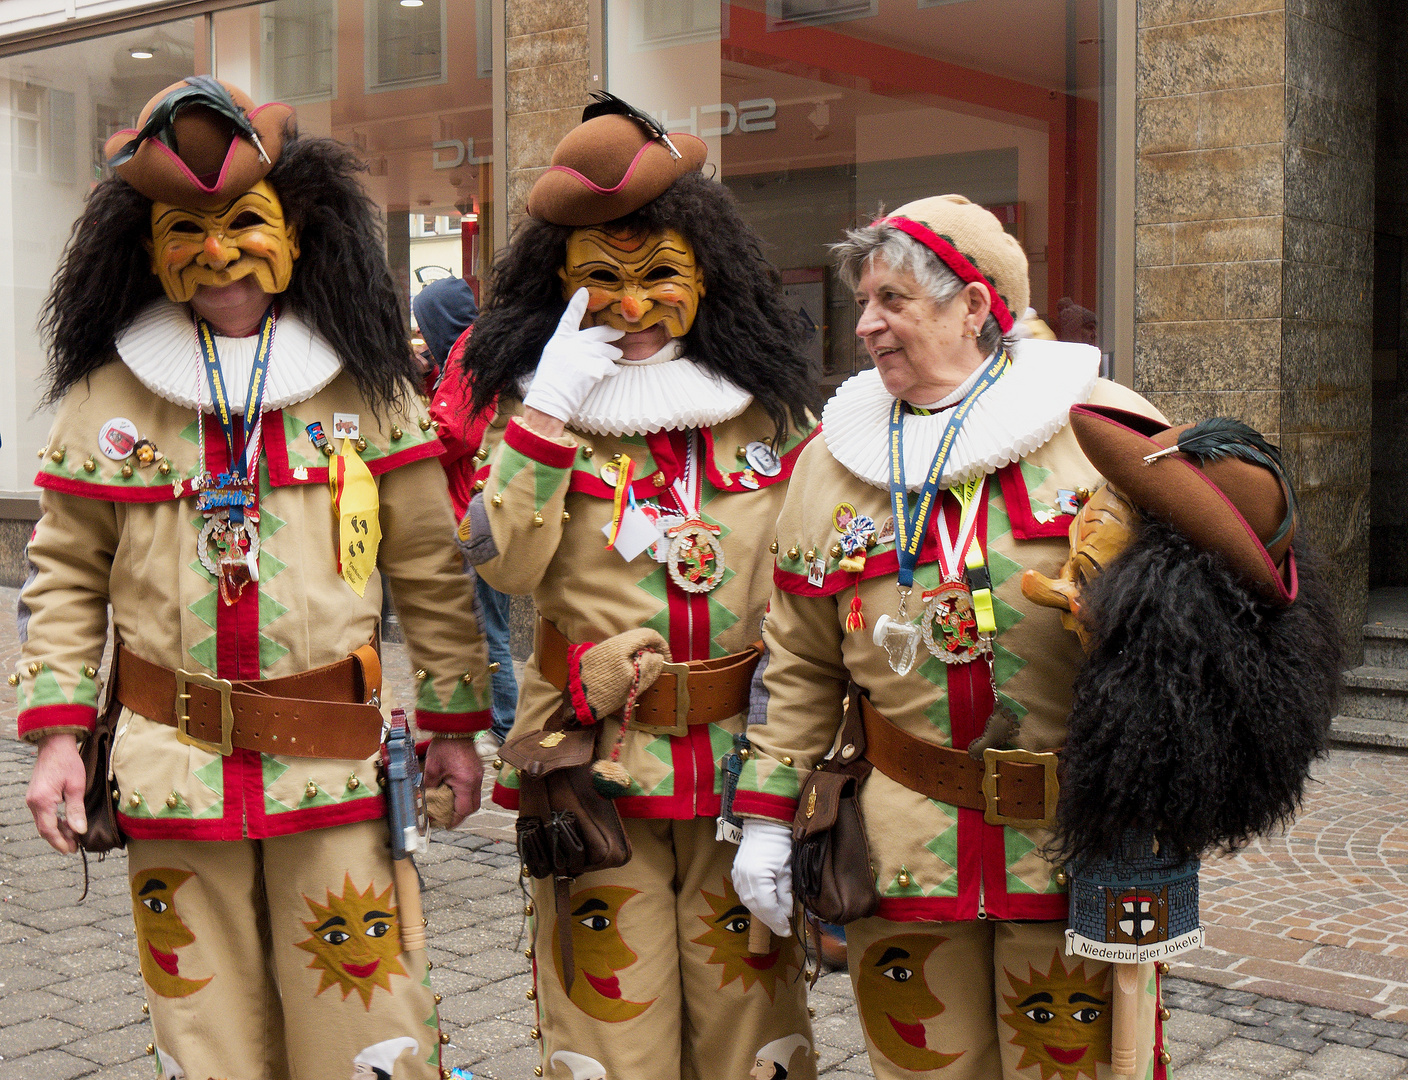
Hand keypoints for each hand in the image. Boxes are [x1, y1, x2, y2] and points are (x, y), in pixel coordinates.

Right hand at [27, 732, 86, 853]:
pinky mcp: (36, 796)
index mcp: (42, 801)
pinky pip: (43, 814)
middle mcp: (33, 803)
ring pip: (43, 822)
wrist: (55, 745)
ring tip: (73, 838)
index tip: (71, 850)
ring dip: (57, 831)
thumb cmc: (68, 762)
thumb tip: (79, 830)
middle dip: (59, 840)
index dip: (60, 842)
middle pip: (44, 829)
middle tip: (74, 848)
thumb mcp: (76, 786)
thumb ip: (76, 810)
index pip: (49, 830)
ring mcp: (32, 799)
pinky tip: (66, 824)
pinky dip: (54, 822)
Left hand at [422, 737, 483, 828]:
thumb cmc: (444, 747)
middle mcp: (475, 781)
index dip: (454, 820)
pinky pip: (474, 788)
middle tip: (448, 818)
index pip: (463, 810)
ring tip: (449, 806)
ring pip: (475, 798)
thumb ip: (429, 787)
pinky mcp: (477, 771)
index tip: (446, 824)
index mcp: (465, 782)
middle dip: (461, 815)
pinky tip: (454, 792)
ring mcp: (478, 775)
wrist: (456, 729)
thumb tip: (426, 799)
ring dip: (463, 804)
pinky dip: (465, 794)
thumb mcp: (432, 769)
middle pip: (473, 807)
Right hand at [522, 288, 623, 426]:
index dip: (577, 303)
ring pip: (608, 350)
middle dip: (612, 333)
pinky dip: (613, 370)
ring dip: (614, 354)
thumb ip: (568, 347)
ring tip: (616, 357)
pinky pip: (610, 366)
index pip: (570, 316)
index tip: (584, 291)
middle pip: (599, 333)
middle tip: (620, 333)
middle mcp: (573, 343)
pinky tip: (613, 372)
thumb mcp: (552, 357)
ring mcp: (585, 354)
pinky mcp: (594, 368)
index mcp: (560, 339)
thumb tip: (585, 345)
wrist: (550, 399)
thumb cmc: (549, 383)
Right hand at [732, 818, 794, 936]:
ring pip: (750, 903)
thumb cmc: (778, 845)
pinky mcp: (737, 874)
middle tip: (783, 929)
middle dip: (771, 920)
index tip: (787, 931)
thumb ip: (785, 894)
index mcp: (757, 879)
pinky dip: (756, 903)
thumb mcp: (787, 871)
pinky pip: (745, 895)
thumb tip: (787, 913)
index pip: (768, 908)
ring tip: (775, 919)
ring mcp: (738, 877)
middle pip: (757, 908)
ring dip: (763, 913)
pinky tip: (764, 906)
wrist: (764, 827)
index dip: (777, 921)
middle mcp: (744, 880)